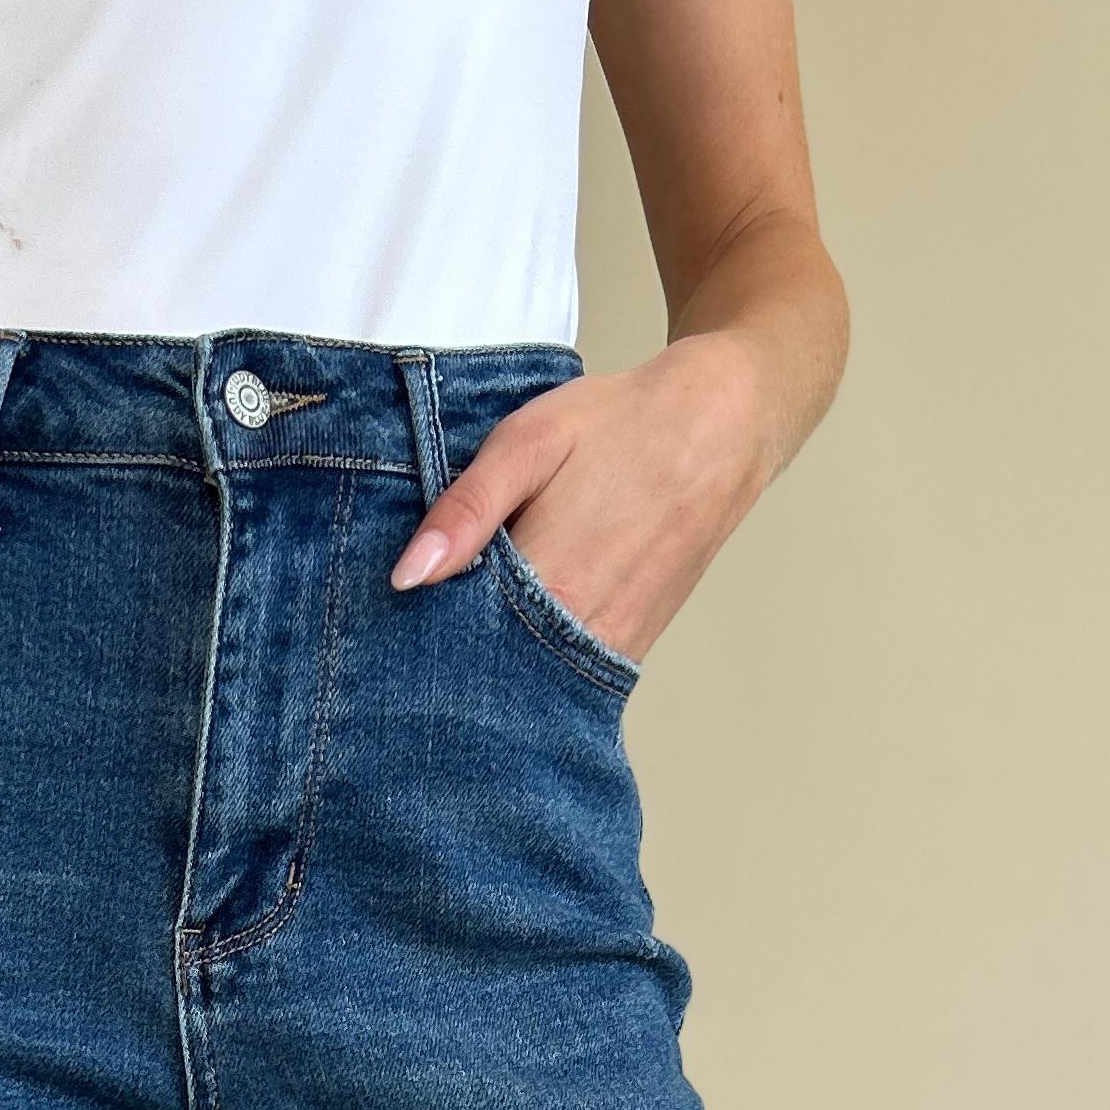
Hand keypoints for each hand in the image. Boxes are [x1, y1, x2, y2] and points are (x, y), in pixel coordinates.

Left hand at [390, 331, 782, 665]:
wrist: (721, 429)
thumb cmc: (620, 425)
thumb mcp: (530, 442)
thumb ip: (466, 509)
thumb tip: (406, 576)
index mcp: (548, 585)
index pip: (454, 643)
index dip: (414, 638)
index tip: (388, 628)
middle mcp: (581, 634)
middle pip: (489, 673)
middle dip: (448, 661)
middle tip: (410, 638)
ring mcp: (610, 650)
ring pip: (528, 683)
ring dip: (490, 668)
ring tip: (458, 637)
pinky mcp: (630, 650)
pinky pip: (565, 679)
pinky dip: (531, 666)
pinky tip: (509, 639)